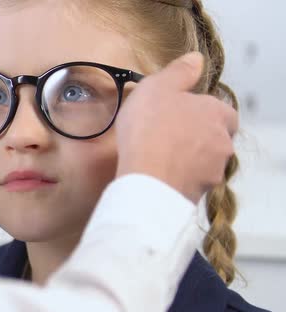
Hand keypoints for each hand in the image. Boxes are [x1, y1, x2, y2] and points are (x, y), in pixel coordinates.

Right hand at [116, 52, 238, 202]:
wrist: (148, 178)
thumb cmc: (151, 130)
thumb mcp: (159, 87)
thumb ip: (179, 72)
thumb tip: (196, 59)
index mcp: (217, 113)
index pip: (222, 111)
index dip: (200, 111)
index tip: (179, 113)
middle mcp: (222, 142)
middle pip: (213, 137)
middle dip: (194, 136)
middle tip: (166, 135)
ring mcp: (213, 170)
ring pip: (203, 160)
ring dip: (187, 158)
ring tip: (158, 156)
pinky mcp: (199, 193)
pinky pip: (190, 181)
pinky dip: (178, 177)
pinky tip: (158, 173)